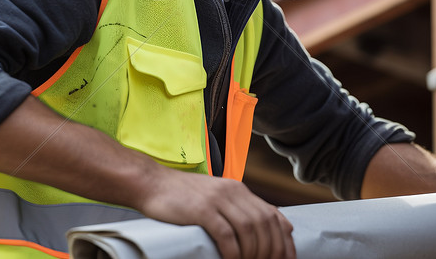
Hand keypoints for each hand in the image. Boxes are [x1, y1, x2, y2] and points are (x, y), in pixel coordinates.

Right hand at [138, 165, 294, 258]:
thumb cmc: (182, 196)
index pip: (273, 215)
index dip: (284, 241)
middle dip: (272, 251)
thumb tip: (264, 224)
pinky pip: (226, 234)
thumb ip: (238, 207)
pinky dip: (233, 252)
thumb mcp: (216, 196)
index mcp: (239, 190)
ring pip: (249, 230)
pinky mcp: (202, 209)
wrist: (152, 183)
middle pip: (264, 224)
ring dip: (253, 254)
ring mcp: (217, 199)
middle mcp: (233, 192)